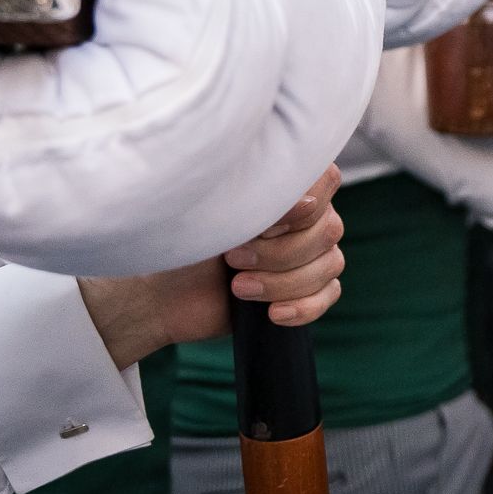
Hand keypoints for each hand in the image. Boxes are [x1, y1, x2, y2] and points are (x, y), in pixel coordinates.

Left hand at [81, 166, 347, 363]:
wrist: (163, 291)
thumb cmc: (185, 241)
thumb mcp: (215, 211)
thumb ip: (261, 198)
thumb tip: (305, 201)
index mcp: (284, 186)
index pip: (326, 179)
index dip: (302, 206)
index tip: (262, 224)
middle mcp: (305, 215)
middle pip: (328, 230)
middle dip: (279, 253)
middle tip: (233, 260)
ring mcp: (310, 252)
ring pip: (329, 264)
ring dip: (282, 283)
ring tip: (238, 288)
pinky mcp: (308, 288)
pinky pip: (329, 294)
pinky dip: (304, 307)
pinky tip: (273, 314)